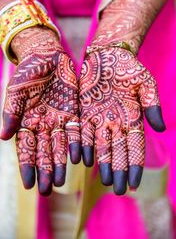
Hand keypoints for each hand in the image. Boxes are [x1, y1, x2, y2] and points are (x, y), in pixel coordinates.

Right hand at [0, 27, 80, 194]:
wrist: (46, 57)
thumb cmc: (28, 73)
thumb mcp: (16, 91)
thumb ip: (11, 113)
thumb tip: (4, 137)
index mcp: (26, 122)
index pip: (26, 149)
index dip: (27, 166)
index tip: (29, 185)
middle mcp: (42, 125)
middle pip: (43, 152)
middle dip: (45, 170)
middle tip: (48, 190)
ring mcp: (58, 120)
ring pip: (59, 146)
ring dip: (60, 163)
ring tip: (62, 181)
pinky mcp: (73, 113)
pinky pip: (75, 132)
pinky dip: (76, 145)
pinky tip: (78, 159)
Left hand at [79, 47, 164, 194]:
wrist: (107, 55)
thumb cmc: (129, 67)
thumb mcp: (145, 83)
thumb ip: (152, 104)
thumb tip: (161, 128)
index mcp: (133, 117)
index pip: (136, 146)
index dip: (136, 165)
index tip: (135, 183)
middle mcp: (116, 122)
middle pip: (118, 151)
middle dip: (119, 171)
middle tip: (119, 190)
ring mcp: (100, 118)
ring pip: (101, 146)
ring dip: (103, 163)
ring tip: (104, 181)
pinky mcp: (85, 112)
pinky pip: (85, 132)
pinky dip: (84, 146)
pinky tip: (84, 160)